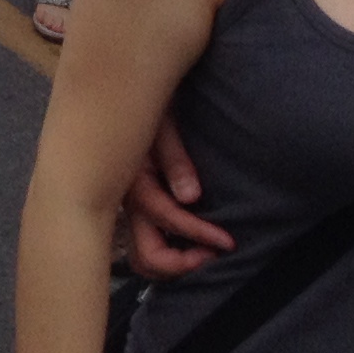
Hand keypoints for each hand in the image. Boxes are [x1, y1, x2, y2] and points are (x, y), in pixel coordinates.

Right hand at [123, 117, 231, 278]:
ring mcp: (130, 206)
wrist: (126, 88)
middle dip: (181, 263)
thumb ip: (174, 159)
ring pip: (143, 256)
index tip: (228, 240)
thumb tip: (191, 198)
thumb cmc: (148, 101)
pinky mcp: (137, 205)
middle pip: (145, 256)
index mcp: (132, 179)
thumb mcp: (162, 122)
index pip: (166, 218)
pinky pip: (149, 241)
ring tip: (202, 252)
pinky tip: (190, 240)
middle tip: (212, 253)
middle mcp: (127, 200)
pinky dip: (169, 250)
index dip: (199, 233)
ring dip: (173, 263)